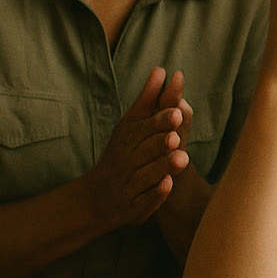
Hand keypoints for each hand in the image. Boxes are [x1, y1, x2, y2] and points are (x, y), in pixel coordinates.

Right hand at [82, 66, 188, 228]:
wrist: (95, 199)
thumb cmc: (120, 155)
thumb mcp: (130, 127)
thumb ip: (148, 100)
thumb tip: (162, 70)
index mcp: (127, 139)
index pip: (143, 128)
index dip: (160, 121)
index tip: (177, 112)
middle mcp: (126, 160)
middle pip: (144, 150)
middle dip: (160, 142)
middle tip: (176, 136)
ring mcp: (128, 185)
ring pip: (146, 175)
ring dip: (162, 166)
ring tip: (182, 158)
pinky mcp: (132, 207)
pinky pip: (144, 201)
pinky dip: (154, 194)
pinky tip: (167, 186)